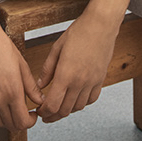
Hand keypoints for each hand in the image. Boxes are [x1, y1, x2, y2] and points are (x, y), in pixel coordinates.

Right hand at [0, 20, 43, 131]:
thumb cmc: (2, 48)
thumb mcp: (22, 66)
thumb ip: (31, 87)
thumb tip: (40, 100)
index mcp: (12, 91)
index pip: (22, 122)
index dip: (30, 122)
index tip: (33, 115)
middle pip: (10, 125)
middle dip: (21, 122)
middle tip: (26, 114)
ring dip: (8, 121)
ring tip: (14, 111)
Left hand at [35, 8, 119, 122]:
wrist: (101, 25)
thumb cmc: (78, 32)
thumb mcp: (57, 48)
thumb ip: (47, 69)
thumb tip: (40, 86)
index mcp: (65, 74)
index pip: (53, 105)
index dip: (44, 112)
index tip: (39, 112)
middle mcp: (79, 82)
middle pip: (64, 110)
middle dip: (53, 116)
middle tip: (46, 114)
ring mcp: (91, 82)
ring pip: (78, 107)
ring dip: (67, 110)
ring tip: (59, 107)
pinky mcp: (100, 79)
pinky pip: (91, 99)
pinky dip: (82, 103)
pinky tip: (75, 99)